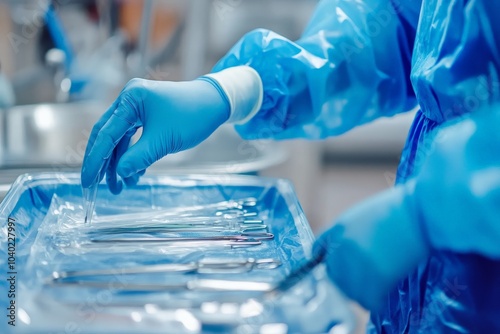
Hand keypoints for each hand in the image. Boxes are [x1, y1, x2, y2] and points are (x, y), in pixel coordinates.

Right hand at [81, 78, 229, 192]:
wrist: (215, 103)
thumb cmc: (192, 117)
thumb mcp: (163, 141)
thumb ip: (139, 157)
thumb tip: (119, 173)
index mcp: (130, 100)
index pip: (106, 134)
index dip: (95, 161)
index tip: (88, 182)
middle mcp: (129, 100)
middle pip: (107, 136)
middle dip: (103, 163)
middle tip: (97, 187)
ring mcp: (137, 107)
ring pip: (120, 140)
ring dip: (120, 163)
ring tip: (122, 186)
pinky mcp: (146, 115)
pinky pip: (133, 138)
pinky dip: (133, 156)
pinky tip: (135, 174)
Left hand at [312, 184, 428, 309]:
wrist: (421, 213)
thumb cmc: (398, 211)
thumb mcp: (362, 215)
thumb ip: (347, 234)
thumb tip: (341, 253)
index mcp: (337, 229)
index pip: (318, 253)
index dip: (330, 263)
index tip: (339, 270)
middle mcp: (342, 247)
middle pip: (333, 276)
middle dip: (346, 280)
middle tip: (364, 280)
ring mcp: (358, 263)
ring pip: (349, 292)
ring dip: (361, 292)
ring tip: (376, 285)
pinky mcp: (376, 277)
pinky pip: (368, 301)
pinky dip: (375, 301)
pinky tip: (383, 293)